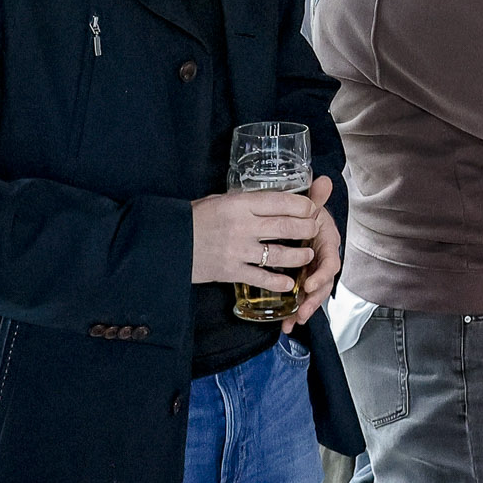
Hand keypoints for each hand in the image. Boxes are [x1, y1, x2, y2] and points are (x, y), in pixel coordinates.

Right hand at [191, 186, 321, 291]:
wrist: (166, 242)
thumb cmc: (194, 218)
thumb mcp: (221, 200)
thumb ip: (247, 202)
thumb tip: (276, 199)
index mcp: (240, 203)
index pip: (281, 202)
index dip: (303, 205)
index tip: (312, 208)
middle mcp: (242, 226)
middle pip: (287, 227)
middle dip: (308, 228)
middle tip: (315, 229)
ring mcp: (237, 250)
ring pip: (279, 254)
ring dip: (299, 256)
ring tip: (307, 255)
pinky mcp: (230, 271)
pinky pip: (261, 277)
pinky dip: (278, 281)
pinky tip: (289, 283)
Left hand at [288, 177, 340, 331]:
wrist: (300, 220)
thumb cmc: (306, 214)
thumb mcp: (310, 205)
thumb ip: (316, 197)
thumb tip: (324, 180)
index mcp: (328, 244)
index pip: (331, 262)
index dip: (322, 274)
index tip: (310, 283)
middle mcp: (323, 261)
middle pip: (324, 284)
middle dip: (313, 300)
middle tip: (301, 312)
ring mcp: (313, 272)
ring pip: (313, 294)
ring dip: (304, 309)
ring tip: (292, 322)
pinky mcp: (303, 279)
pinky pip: (301, 297)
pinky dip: (295, 311)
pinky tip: (286, 324)